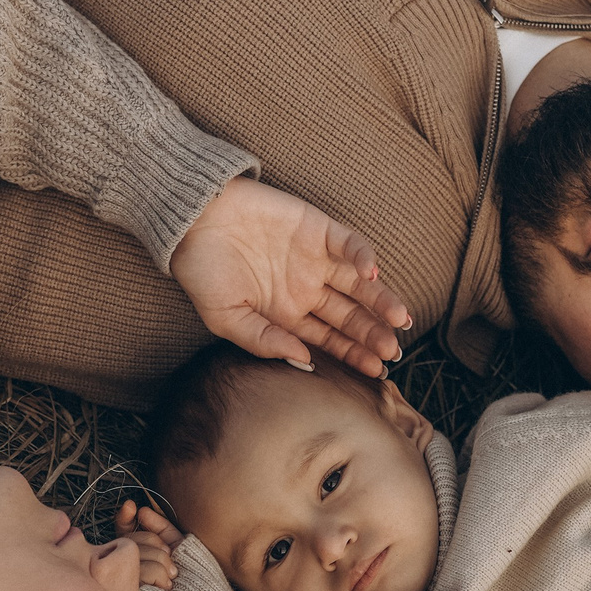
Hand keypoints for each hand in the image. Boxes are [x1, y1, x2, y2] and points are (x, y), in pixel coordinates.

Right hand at [118, 500, 184, 587]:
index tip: (131, 506)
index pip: (121, 531)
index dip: (124, 518)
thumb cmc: (186, 578)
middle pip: (130, 540)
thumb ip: (160, 528)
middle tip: (170, 557)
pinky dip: (158, 576)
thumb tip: (141, 510)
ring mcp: (120, 581)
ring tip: (171, 578)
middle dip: (154, 542)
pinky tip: (165, 587)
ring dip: (161, 562)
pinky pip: (140, 571)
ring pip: (135, 553)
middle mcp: (121, 567)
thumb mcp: (176, 547)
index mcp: (132, 555)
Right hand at [168, 178, 413, 375]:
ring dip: (380, 300)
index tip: (375, 370)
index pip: (330, 340)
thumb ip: (263, 341)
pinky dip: (362, 256)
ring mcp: (314, 259)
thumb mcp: (225, 317)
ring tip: (399, 318)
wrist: (191, 220)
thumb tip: (303, 360)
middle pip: (350, 316)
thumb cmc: (202, 272)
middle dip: (372, 334)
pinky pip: (348, 244)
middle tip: (392, 350)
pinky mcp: (317, 228)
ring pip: (358, 284)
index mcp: (286, 314)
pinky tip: (371, 274)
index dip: (353, 355)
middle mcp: (306, 289)